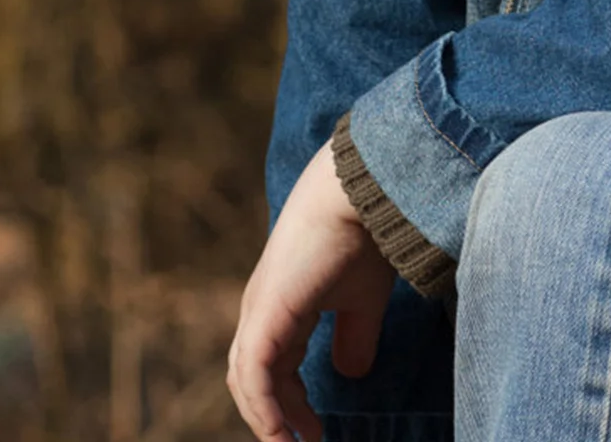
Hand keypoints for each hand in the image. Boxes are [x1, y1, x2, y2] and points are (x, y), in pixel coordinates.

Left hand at [227, 137, 396, 441]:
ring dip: (268, 417)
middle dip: (275, 415)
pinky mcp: (266, 313)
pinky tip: (282, 431)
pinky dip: (265, 407)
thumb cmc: (363, 234)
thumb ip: (355, 336)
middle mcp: (261, 310)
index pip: (269, 366)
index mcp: (279, 305)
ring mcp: (259, 311)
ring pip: (247, 379)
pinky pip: (255, 373)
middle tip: (304, 441)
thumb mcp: (363, 299)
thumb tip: (351, 374)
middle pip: (252, 377)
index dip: (287, 404)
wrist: (357, 192)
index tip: (314, 432)